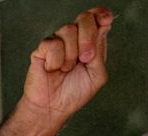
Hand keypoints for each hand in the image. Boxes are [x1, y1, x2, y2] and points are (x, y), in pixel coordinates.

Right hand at [19, 7, 112, 126]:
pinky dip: (56, 61)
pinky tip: (53, 69)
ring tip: (65, 69)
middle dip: (88, 37)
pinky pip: (53, 44)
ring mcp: (58, 41)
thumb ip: (100, 51)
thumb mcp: (97, 75)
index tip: (105, 20)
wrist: (53, 108)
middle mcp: (75, 38)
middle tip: (85, 58)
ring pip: (68, 30)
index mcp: (90, 42)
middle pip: (84, 18)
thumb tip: (102, 26)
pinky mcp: (42, 48)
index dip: (101, 14)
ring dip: (70, 56)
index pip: (97, 18)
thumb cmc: (74, 94)